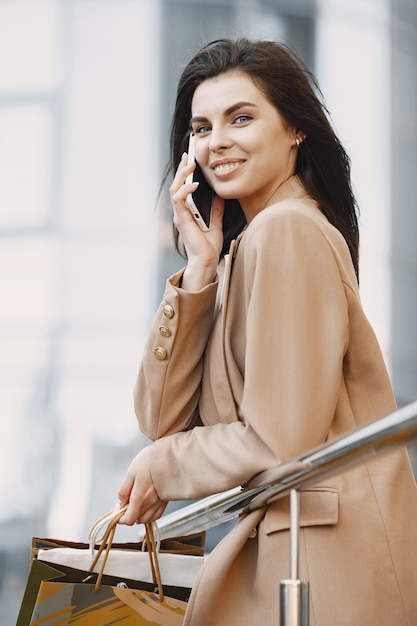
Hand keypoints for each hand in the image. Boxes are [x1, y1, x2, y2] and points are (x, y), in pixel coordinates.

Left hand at [117, 446, 167, 524]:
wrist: (169, 455)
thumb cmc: (150, 461)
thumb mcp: (131, 472)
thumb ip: (124, 491)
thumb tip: (119, 504)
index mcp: (140, 497)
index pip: (129, 519)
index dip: (121, 519)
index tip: (117, 514)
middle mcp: (151, 503)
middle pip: (137, 520)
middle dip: (129, 516)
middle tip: (125, 505)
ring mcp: (159, 503)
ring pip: (147, 519)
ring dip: (139, 516)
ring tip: (135, 505)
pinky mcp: (166, 500)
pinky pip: (157, 515)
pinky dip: (150, 515)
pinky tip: (146, 506)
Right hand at [170, 154, 224, 289]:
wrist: (207, 260)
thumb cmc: (209, 246)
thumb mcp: (216, 223)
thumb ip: (216, 210)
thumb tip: (218, 197)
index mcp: (186, 213)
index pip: (183, 189)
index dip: (185, 174)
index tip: (190, 160)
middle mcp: (180, 213)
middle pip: (176, 185)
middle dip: (182, 169)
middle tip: (188, 155)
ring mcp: (179, 216)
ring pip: (175, 190)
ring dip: (182, 175)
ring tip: (191, 164)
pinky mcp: (181, 220)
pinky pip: (179, 200)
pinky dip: (185, 190)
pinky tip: (195, 184)